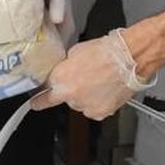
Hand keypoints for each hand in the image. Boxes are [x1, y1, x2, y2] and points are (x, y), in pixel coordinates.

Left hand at [33, 28, 156, 118]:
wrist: (130, 58)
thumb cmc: (106, 51)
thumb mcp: (75, 52)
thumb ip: (63, 67)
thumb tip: (59, 73)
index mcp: (60, 80)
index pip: (42, 96)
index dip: (38, 98)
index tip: (34, 102)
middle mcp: (71, 96)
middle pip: (64, 98)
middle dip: (70, 91)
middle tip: (84, 79)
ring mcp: (86, 106)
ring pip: (80, 104)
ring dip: (85, 96)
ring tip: (99, 81)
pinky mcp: (101, 113)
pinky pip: (93, 109)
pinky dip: (98, 102)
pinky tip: (105, 90)